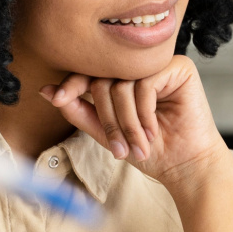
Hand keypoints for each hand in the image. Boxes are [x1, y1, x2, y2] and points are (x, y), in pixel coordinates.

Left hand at [41, 54, 227, 189]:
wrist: (186, 166)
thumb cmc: (151, 150)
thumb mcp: (106, 133)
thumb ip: (79, 111)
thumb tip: (45, 91)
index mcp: (122, 78)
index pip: (90, 72)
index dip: (72, 84)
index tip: (58, 98)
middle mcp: (139, 67)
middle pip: (104, 79)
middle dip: (107, 118)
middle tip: (119, 148)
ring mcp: (158, 65)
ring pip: (122, 84)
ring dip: (127, 121)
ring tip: (139, 144)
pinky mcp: (179, 67)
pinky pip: (146, 83)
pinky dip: (144, 112)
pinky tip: (153, 131)